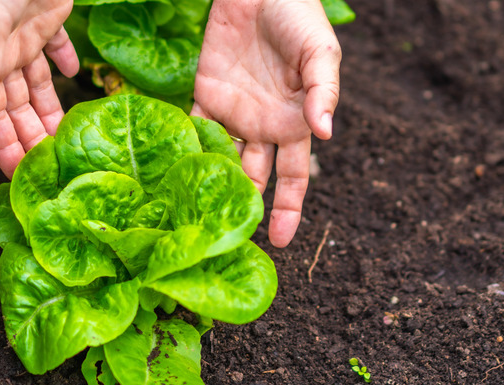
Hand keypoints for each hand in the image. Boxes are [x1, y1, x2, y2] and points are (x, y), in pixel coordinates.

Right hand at [0, 0, 78, 177]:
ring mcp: (26, 37)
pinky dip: (66, 62)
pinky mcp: (48, 17)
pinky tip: (76, 76)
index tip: (17, 179)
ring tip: (68, 140)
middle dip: (31, 138)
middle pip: (19, 108)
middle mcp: (5, 56)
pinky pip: (57, 48)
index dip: (5, 147)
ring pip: (38, 87)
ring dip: (51, 112)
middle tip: (51, 170)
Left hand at [191, 0, 340, 246]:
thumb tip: (326, 134)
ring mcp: (233, 114)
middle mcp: (263, 127)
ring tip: (200, 219)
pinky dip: (187, 151)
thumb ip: (324, 92)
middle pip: (255, 180)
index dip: (289, 210)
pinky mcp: (205, 96)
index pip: (293, 178)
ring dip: (213, 187)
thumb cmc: (299, 17)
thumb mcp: (321, 53)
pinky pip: (194, 130)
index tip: (282, 243)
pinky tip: (177, 178)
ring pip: (222, 162)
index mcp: (294, 124)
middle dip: (246, 211)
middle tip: (231, 243)